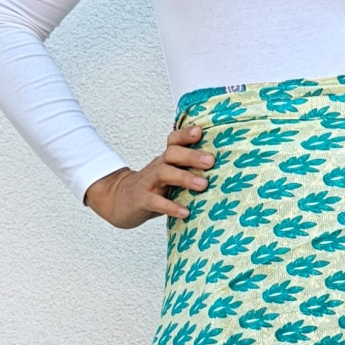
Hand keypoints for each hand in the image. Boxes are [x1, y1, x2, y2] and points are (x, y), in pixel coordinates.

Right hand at [83, 124, 212, 227]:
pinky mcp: (142, 201)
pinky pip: (156, 202)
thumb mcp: (169, 175)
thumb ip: (189, 170)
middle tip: (211, 161)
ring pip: (164, 174)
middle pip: (172, 154)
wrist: (119, 200)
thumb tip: (224, 170)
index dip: (185, 134)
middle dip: (192, 156)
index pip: (174, 141)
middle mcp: (158, 167)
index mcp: (166, 160)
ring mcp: (148, 183)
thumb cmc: (153, 188)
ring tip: (203, 185)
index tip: (200, 132)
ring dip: (184, 178)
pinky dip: (171, 207)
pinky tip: (185, 212)